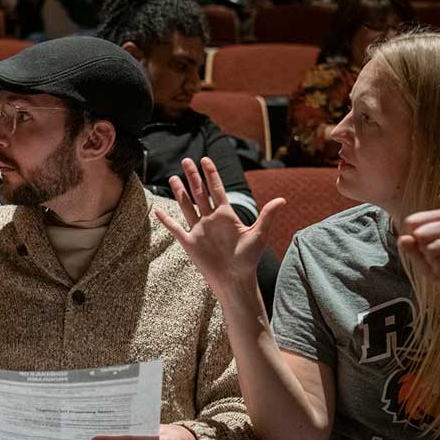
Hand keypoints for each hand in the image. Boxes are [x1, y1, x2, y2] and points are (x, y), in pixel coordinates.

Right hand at [154, 157, 284, 299]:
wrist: (235, 279)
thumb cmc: (248, 259)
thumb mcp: (259, 234)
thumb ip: (267, 215)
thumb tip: (282, 199)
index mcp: (226, 215)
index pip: (217, 189)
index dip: (211, 174)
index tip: (206, 160)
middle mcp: (211, 219)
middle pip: (200, 193)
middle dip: (193, 177)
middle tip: (187, 160)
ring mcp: (199, 230)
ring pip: (187, 206)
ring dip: (180, 192)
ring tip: (174, 177)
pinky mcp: (190, 242)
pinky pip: (175, 228)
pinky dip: (166, 220)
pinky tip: (157, 210)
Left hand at [397, 209, 439, 312]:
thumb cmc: (436, 264)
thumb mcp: (417, 254)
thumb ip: (409, 246)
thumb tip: (404, 239)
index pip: (412, 222)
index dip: (410, 239)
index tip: (422, 246)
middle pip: (421, 234)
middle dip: (422, 250)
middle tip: (433, 257)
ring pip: (431, 249)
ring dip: (431, 261)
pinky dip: (438, 270)